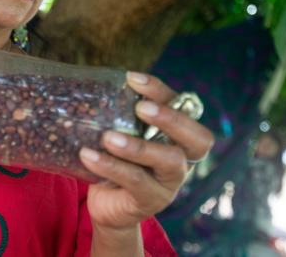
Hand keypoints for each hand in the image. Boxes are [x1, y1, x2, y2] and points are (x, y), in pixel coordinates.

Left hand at [79, 71, 214, 230]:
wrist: (107, 206)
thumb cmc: (116, 162)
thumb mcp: (121, 136)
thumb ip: (119, 116)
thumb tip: (86, 83)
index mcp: (178, 138)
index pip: (185, 109)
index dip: (162, 92)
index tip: (133, 78)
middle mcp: (182, 160)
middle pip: (198, 139)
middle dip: (171, 119)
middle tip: (140, 108)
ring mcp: (170, 183)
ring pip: (169, 160)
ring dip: (137, 146)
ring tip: (107, 137)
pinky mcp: (151, 200)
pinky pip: (136, 182)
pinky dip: (111, 166)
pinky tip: (88, 156)